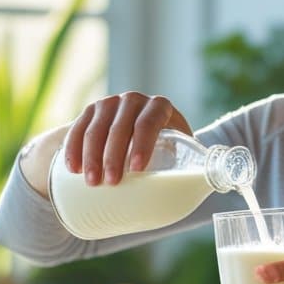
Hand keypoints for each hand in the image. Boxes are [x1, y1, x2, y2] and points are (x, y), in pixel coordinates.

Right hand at [63, 92, 192, 185]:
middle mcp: (134, 100)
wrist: (142, 135)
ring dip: (91, 155)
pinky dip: (73, 148)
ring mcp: (110, 104)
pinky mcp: (90, 112)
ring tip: (92, 183)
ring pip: (96, 128)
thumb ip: (195, 163)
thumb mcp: (182, 151)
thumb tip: (211, 182)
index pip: (150, 121)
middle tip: (111, 183)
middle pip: (120, 127)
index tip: (136, 169)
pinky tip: (72, 168)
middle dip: (113, 156)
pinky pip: (78, 128)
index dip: (142, 143)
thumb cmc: (167, 151)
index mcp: (160, 107)